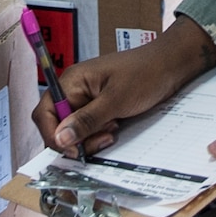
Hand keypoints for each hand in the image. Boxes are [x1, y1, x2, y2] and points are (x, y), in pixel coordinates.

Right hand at [33, 15, 215, 156]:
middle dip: (76, 139)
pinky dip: (99, 134)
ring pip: (75, 131)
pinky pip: (90, 129)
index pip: (44, 114)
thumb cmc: (145, 74)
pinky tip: (115, 130)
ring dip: (90, 138)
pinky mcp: (100, 109)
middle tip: (102, 139)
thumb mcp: (116, 99)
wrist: (171, 66)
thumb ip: (86, 120)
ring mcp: (87, 101)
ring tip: (112, 131)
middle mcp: (74, 91)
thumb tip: (60, 138)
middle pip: (58, 126)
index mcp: (71, 82)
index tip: (73, 150)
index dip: (53, 135)